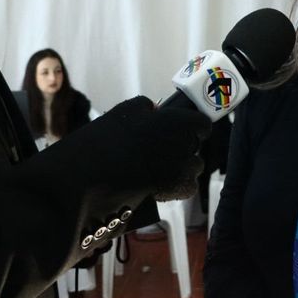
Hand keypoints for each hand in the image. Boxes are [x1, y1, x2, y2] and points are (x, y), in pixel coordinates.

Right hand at [47, 96, 210, 198]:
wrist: (94, 174)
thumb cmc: (107, 139)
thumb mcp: (126, 111)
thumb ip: (146, 107)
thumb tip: (155, 111)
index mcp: (178, 121)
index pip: (202, 123)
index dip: (191, 126)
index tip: (180, 129)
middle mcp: (186, 145)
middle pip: (195, 145)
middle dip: (182, 146)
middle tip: (159, 149)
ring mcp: (184, 169)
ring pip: (193, 167)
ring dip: (181, 167)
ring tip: (157, 168)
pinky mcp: (176, 190)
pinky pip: (187, 186)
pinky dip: (177, 186)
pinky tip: (158, 183)